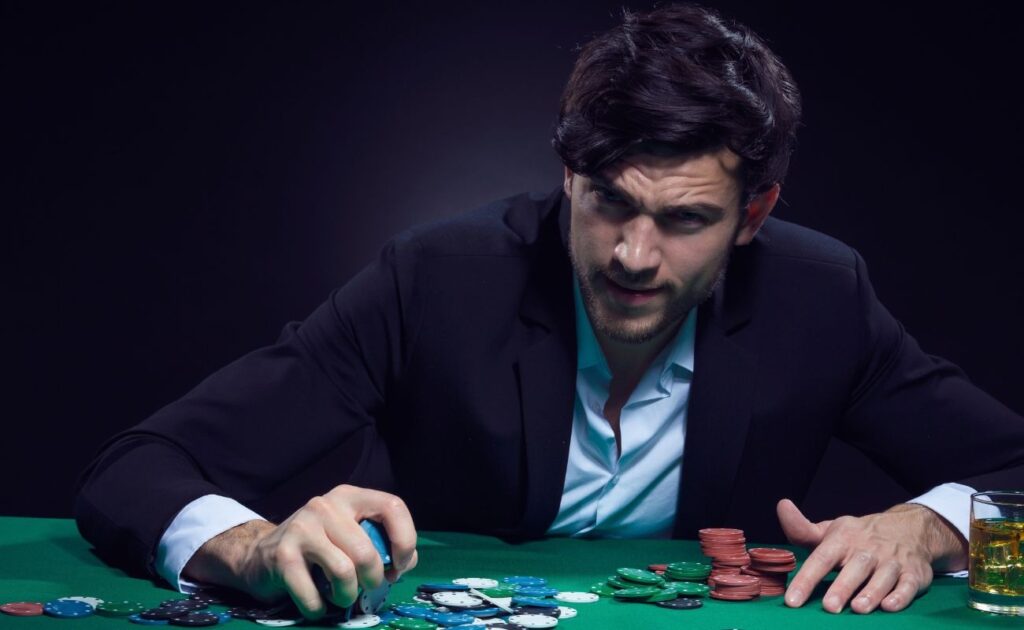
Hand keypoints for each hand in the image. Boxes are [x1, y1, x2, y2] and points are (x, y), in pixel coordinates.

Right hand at [184, 484, 417, 619]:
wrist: (260, 555)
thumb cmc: (318, 548)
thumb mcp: (351, 536)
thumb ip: (382, 544)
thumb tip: (405, 563)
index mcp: (349, 496)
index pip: (393, 506)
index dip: (405, 541)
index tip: (398, 566)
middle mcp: (326, 505)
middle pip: (366, 552)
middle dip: (373, 580)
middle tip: (367, 587)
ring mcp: (302, 528)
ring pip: (344, 572)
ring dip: (347, 596)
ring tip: (342, 596)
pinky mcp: (283, 556)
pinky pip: (314, 595)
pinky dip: (320, 608)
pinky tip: (317, 603)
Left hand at [777, 498, 966, 613]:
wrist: (909, 528)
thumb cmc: (860, 537)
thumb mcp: (832, 531)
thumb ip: (803, 529)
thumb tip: (782, 506)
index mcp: (843, 539)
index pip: (822, 557)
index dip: (806, 578)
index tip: (792, 600)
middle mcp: (868, 549)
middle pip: (854, 567)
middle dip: (842, 587)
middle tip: (829, 607)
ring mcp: (892, 561)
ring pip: (882, 577)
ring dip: (871, 592)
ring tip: (858, 608)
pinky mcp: (914, 574)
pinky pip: (908, 585)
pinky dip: (901, 596)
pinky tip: (890, 606)